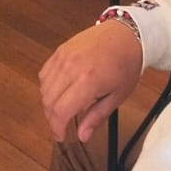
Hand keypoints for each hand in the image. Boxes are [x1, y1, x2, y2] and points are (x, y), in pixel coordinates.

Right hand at [38, 20, 143, 141]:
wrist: (126, 34)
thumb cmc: (126, 65)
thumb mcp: (118, 96)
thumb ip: (97, 116)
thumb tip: (82, 136)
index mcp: (88, 81)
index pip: (60, 111)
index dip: (57, 128)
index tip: (61, 137)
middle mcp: (71, 67)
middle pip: (48, 101)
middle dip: (52, 118)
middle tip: (61, 126)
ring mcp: (63, 56)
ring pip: (44, 87)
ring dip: (48, 103)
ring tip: (61, 110)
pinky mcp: (60, 50)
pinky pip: (45, 73)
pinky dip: (47, 86)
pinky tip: (58, 92)